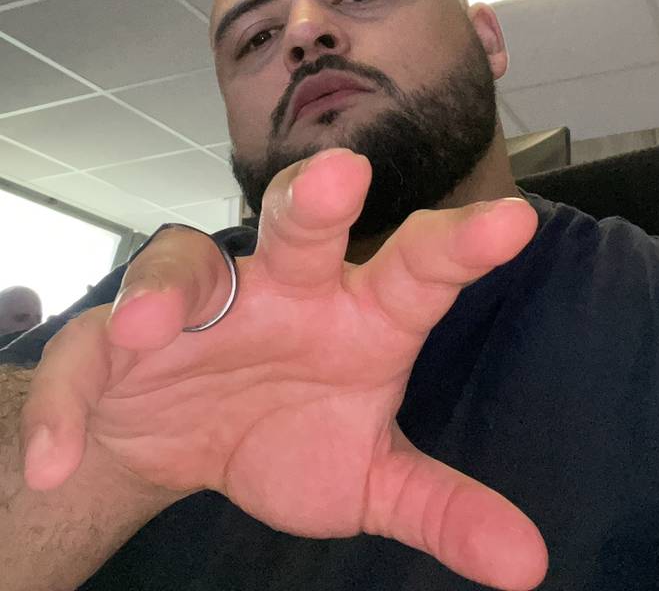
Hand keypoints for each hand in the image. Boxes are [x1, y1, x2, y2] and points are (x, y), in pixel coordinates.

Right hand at [22, 148, 546, 590]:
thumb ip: (441, 508)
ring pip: (182, 267)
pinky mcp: (116, 344)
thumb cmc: (289, 437)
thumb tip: (528, 566)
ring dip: (163, 292)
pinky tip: (58, 459)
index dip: (462, 246)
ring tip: (148, 329)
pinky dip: (67, 404)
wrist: (185, 443)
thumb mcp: (368, 479)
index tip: (515, 224)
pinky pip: (87, 357)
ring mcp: (197, 308)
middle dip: (314, 201)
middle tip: (340, 178)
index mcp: (358, 315)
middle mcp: (281, 292)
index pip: (417, 269)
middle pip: (300, 227)